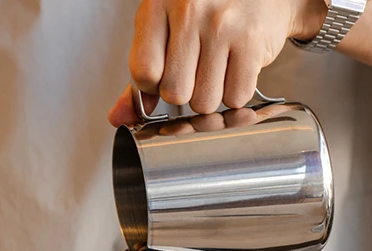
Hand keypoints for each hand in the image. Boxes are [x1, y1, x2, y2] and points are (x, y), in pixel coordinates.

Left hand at [107, 0, 326, 125]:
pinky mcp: (252, 40)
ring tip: (216, 68)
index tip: (164, 73)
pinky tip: (234, 69)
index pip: (143, 73)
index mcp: (157, 6)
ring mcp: (223, 25)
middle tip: (194, 72)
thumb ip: (141, 71)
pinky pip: (236, 96)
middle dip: (184, 93)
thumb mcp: (162, 27)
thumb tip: (119, 118)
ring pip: (205, 101)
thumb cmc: (203, 8)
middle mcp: (189, 12)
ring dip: (211, 96)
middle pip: (175, 93)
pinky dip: (235, 93)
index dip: (152, 85)